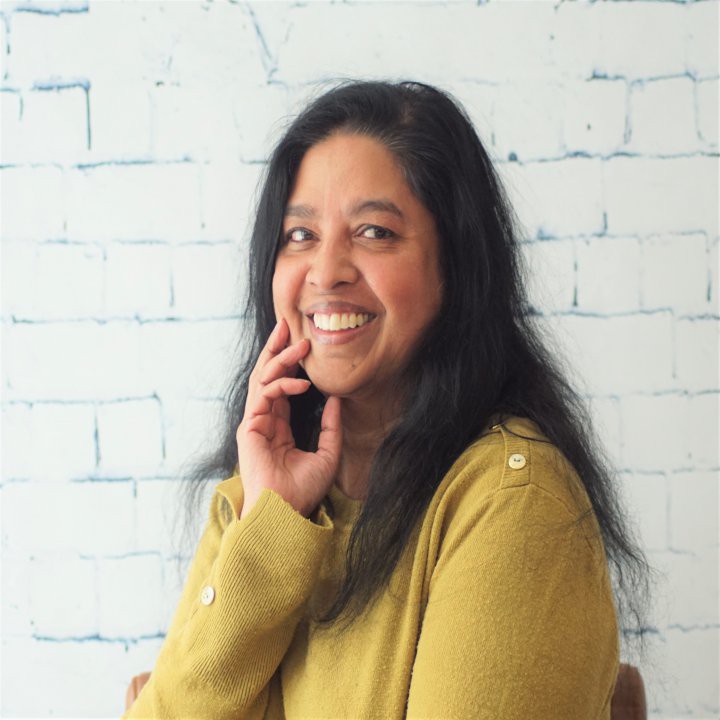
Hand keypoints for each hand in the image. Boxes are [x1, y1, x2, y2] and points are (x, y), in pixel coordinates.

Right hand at [236, 317, 341, 519]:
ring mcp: (253, 423)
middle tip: (287, 325)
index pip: (281, 387)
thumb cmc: (303, 491)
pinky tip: (303, 383)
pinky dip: (282, 385)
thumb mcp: (327, 454)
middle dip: (276, 349)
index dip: (289, 364)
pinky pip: (264, 395)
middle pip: (266, 376)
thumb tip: (337, 399)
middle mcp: (262, 421)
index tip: (301, 344)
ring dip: (281, 359)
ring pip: (263, 379)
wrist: (285, 513)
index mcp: (277, 427)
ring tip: (300, 344)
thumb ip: (331, 426)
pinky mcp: (248, 427)